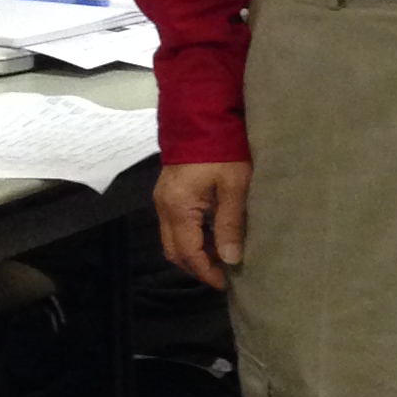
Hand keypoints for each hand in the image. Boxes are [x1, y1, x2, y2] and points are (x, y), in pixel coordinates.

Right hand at [156, 159, 250, 290]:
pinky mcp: (168, 192)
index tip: (226, 282)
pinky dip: (191, 237)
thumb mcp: (234, 186)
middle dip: (197, 266)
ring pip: (172, 239)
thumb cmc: (222, 149)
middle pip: (174, 250)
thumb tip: (230, 259)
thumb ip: (230, 223)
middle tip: (223, 274)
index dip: (206, 271)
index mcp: (178, 208)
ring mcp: (162, 199)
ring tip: (220, 258)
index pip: (188, 253)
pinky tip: (212, 236)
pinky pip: (174, 225)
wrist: (202, 114)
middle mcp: (163, 207)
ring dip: (193, 252)